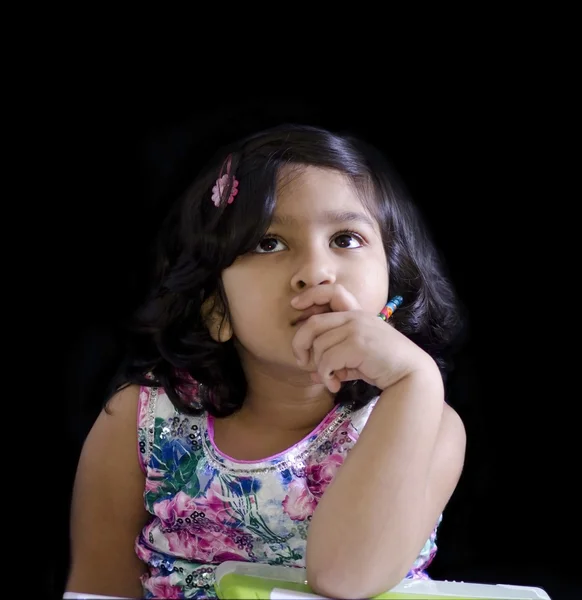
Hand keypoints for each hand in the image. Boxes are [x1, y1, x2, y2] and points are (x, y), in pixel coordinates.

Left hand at [291, 284, 433, 392]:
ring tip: (330, 381)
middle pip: (313, 323)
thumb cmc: (385, 367)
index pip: (332, 292)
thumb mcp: (357, 360)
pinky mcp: (357, 344)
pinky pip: (327, 360)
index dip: (310, 295)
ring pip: (319, 346)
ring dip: (319, 368)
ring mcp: (356, 329)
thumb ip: (336, 363)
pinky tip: (335, 386)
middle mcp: (355, 317)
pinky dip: (326, 376)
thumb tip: (312, 376)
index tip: (295, 305)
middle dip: (300, 343)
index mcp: (356, 314)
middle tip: (302, 362)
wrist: (410, 375)